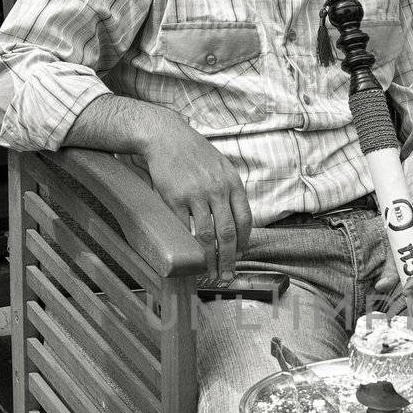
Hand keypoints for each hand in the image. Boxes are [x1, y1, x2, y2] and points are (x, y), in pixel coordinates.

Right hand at [144, 116, 251, 281]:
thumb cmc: (194, 153)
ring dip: (209, 259)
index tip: (239, 256)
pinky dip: (187, 245)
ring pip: (206, 236)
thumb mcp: (221, 167)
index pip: (245, 220)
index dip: (243, 243)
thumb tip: (235, 219)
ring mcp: (196, 195)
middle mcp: (217, 190)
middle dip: (229, 260)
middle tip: (226, 276)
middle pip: (227, 234)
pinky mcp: (175, 198)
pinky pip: (183, 227)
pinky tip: (189, 256)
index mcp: (233, 183)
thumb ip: (229, 191)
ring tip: (209, 273)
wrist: (166, 136)